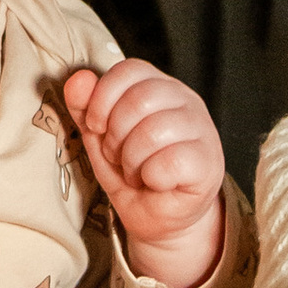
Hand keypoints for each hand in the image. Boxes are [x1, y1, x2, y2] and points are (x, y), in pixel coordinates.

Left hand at [62, 59, 227, 287]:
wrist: (158, 218)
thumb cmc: (133, 171)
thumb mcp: (100, 138)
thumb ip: (85, 107)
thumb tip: (78, 79)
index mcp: (158, 85)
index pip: (129, 70)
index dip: (103, 98)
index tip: (96, 126)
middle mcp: (185, 99)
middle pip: (140, 99)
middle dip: (115, 135)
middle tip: (117, 157)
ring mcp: (201, 128)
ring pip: (154, 131)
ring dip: (132, 160)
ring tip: (136, 172)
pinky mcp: (208, 161)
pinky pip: (170, 161)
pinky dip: (152, 177)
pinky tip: (156, 182)